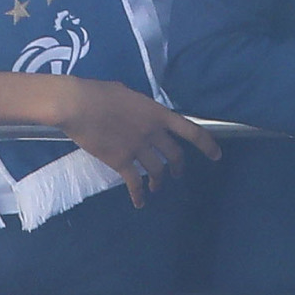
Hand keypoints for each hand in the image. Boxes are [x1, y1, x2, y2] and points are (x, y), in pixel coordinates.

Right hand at [50, 78, 221, 203]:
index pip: (190, 130)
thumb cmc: (99, 93)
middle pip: (174, 155)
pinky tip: (139, 202)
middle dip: (178, 167)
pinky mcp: (120, 161)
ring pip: (157, 170)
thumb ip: (141, 107)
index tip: (216, 156)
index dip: (207, 145)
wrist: (77, 105)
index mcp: (157, 113)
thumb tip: (141, 112)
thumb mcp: (129, 94)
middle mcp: (152, 132)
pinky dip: (138, 195)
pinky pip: (134, 182)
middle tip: (177, 173)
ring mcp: (137, 148)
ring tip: (156, 187)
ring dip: (158, 181)